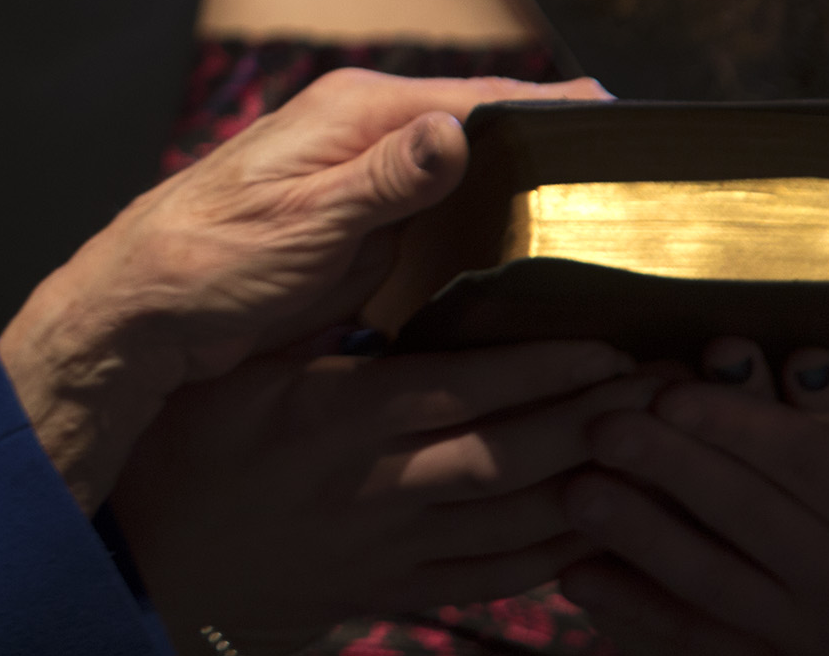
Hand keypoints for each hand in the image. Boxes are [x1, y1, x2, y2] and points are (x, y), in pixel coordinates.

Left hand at [0, 68, 605, 506]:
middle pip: (489, 131)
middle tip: (648, 184)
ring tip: (619, 223)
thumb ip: (384, 179)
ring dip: (533, 194)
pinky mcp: (368, 229)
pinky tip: (542, 262)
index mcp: (358, 112)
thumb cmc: (209, 261)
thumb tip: (456, 127)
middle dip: (560, 151)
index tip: (634, 124)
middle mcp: (370, 135)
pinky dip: (493, 230)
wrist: (144, 310)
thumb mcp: (302, 223)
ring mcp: (371, 182)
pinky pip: (448, 218)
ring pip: (475, 177)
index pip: (483, 96)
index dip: (559, 109)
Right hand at [111, 336, 657, 638]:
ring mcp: (394, 546)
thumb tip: (380, 241)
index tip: (611, 342)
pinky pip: (499, 578)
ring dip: (598, 483)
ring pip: (520, 520)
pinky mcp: (399, 588)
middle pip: (515, 454)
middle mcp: (377, 484)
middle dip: (599, 420)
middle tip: (671, 388)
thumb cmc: (193, 442)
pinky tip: (602, 521)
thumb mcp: (241, 362)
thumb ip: (318, 314)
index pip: (467, 388)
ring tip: (661, 447)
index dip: (547, 367)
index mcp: (339, 414)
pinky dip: (559, 553)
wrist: (157, 557)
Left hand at [560, 340, 828, 652]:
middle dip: (670, 471)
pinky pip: (709, 643)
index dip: (737, 427)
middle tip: (601, 428)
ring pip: (717, 583)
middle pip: (750, 517)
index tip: (673, 393)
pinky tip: (579, 581)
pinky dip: (642, 615)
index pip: (808, 464)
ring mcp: (815, 633)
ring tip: (577, 495)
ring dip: (642, 539)